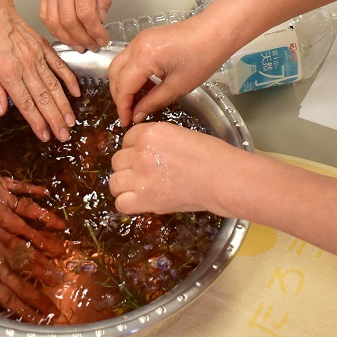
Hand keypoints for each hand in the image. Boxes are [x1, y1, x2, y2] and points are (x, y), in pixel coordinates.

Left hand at [0, 2, 79, 140]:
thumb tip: (2, 110)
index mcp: (8, 73)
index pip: (26, 104)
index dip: (37, 122)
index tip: (45, 135)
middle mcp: (26, 66)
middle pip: (44, 98)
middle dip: (55, 120)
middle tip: (64, 136)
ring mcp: (37, 56)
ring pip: (54, 86)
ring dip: (64, 105)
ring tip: (71, 121)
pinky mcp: (44, 47)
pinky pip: (59, 66)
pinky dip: (69, 80)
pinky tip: (76, 92)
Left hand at [0, 156, 68, 254]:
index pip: (11, 247)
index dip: (28, 257)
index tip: (41, 266)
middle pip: (25, 232)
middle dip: (43, 243)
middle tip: (59, 251)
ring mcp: (1, 197)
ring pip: (28, 210)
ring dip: (45, 219)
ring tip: (61, 226)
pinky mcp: (0, 181)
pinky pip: (20, 187)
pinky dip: (33, 190)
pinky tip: (46, 193)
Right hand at [37, 0, 112, 51]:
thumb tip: (101, 18)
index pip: (87, 14)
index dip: (95, 31)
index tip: (102, 39)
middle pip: (70, 22)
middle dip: (83, 39)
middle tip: (93, 45)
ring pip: (56, 22)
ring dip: (68, 39)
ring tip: (79, 45)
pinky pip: (45, 16)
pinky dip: (54, 30)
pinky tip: (63, 35)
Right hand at [108, 15, 222, 125]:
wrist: (215, 32)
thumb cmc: (202, 57)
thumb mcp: (178, 86)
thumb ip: (152, 102)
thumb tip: (136, 115)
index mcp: (144, 56)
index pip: (123, 86)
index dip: (122, 107)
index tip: (126, 122)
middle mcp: (136, 45)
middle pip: (114, 74)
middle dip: (119, 96)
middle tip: (129, 113)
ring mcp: (139, 40)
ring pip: (119, 65)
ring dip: (123, 84)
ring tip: (137, 102)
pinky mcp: (145, 39)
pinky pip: (129, 59)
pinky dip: (131, 74)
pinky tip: (144, 87)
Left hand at [109, 121, 235, 214]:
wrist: (222, 178)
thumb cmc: (212, 156)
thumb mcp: (181, 135)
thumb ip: (158, 142)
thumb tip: (148, 153)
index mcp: (150, 132)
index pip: (127, 139)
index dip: (134, 149)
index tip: (142, 157)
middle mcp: (141, 152)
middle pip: (118, 160)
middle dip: (128, 167)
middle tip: (142, 174)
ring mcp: (141, 176)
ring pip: (115, 182)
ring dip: (123, 185)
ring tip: (136, 189)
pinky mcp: (146, 199)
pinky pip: (121, 203)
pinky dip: (127, 204)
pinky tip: (138, 201)